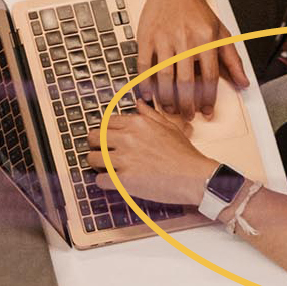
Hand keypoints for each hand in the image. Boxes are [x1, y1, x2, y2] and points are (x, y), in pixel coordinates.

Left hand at [86, 105, 216, 207]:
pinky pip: (99, 180)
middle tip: (103, 154)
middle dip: (95, 146)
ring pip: (91, 158)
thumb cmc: (185, 154)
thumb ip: (150, 114)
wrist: (195, 177)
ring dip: (97, 165)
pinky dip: (104, 182)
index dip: (105, 132)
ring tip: (106, 169)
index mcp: (137, 123)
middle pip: (92, 137)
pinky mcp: (124, 180)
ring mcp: (124, 159)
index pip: (106, 122)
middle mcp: (127, 138)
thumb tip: (138, 103)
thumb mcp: (170, 127)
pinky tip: (114, 183)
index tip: (109, 141)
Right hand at [135, 0, 247, 116]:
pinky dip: (145, 84)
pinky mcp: (146, 38)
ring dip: (166, 98)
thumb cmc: (198, 11)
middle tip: (187, 116)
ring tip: (169, 109)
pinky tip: (148, 96)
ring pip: (164, 77)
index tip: (206, 112)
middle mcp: (185, 40)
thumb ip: (232, 60)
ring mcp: (164, 39)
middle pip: (186, 82)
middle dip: (187, 104)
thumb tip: (244, 83)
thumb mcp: (221, 33)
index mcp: (206, 40)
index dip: (208, 99)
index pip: (209, 77)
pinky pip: (144, 66)